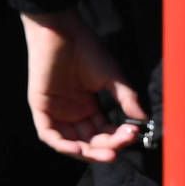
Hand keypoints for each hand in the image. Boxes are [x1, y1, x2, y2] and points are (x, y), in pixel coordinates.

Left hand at [24, 10, 146, 162]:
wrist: (63, 31)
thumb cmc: (87, 49)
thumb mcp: (112, 78)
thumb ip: (126, 100)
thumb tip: (143, 121)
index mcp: (88, 107)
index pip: (104, 132)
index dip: (118, 138)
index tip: (134, 134)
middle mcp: (72, 113)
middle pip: (90, 141)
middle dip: (106, 147)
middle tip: (122, 146)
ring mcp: (56, 112)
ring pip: (71, 143)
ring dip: (88, 152)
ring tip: (108, 154)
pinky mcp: (40, 108)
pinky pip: (50, 135)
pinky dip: (64, 145)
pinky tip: (80, 149)